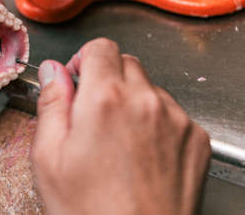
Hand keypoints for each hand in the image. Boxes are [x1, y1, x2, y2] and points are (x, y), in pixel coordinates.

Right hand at [33, 38, 210, 214]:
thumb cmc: (89, 211)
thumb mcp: (49, 157)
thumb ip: (52, 103)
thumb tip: (52, 71)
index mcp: (105, 100)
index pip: (100, 47)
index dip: (84, 59)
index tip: (79, 79)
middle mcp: (145, 102)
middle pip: (127, 63)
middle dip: (107, 78)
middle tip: (94, 112)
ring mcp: (176, 119)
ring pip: (150, 87)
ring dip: (132, 100)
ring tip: (118, 139)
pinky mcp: (196, 138)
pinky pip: (172, 112)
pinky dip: (155, 120)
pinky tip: (141, 152)